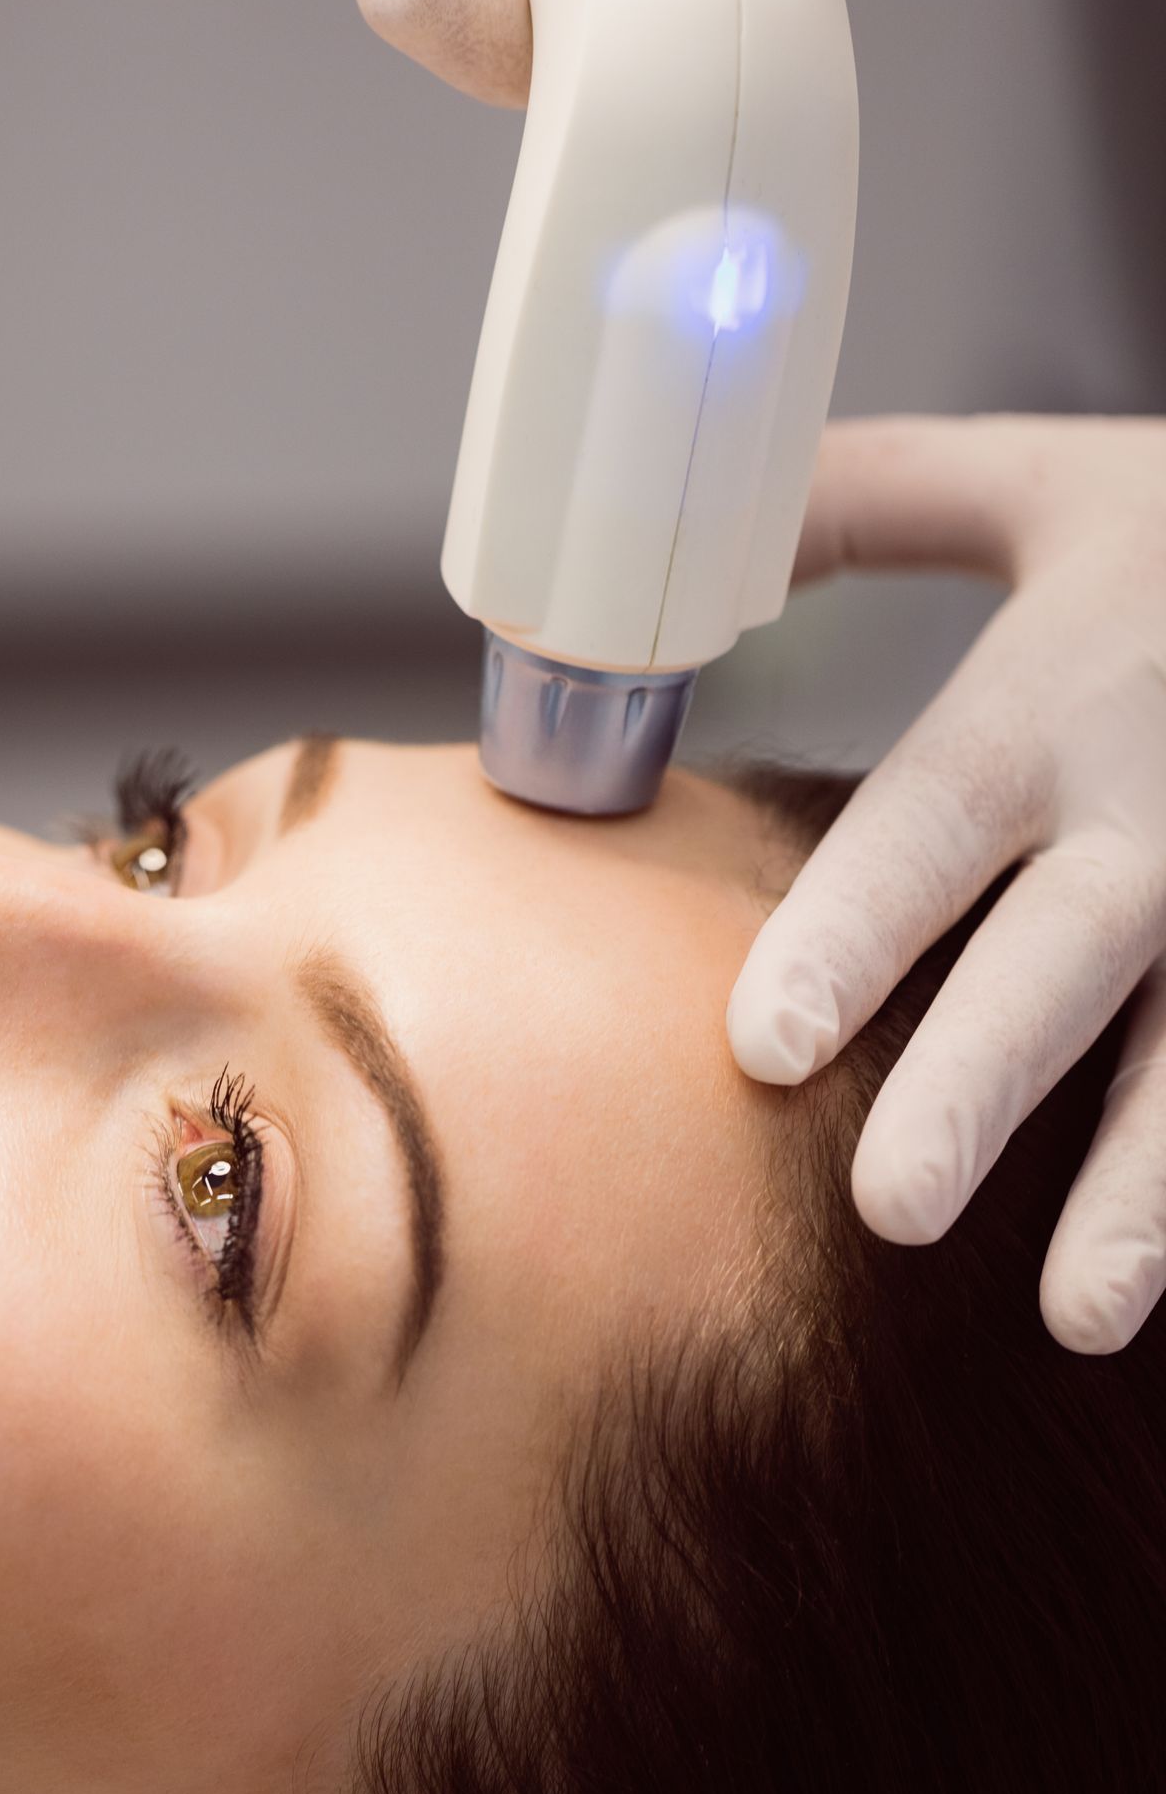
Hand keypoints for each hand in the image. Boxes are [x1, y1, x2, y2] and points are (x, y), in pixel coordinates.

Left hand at [727, 417, 1165, 1353]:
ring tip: (1077, 1311)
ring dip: (1142, 1183)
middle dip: (981, 1080)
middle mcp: (1163, 802)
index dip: (856, 929)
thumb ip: (864, 504)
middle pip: (1062, 959)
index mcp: (1063, 687)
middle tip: (887, 1207)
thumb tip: (677, 543)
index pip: (938, 818)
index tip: (762, 1045)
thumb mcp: (1045, 482)